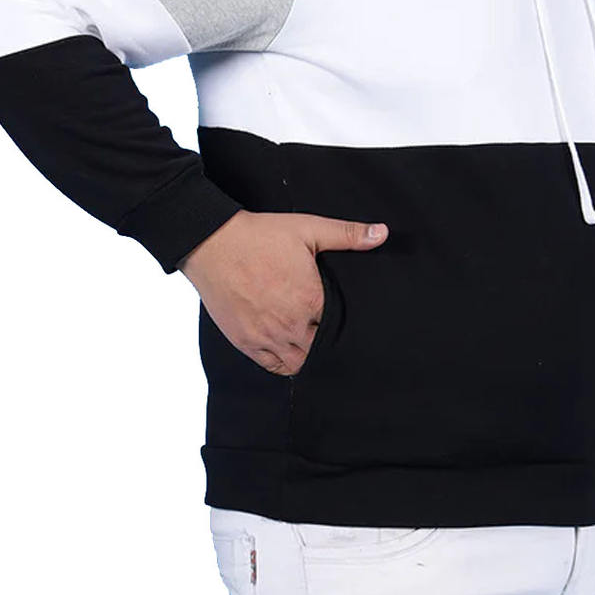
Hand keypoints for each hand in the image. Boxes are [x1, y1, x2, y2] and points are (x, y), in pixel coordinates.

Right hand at [177, 210, 388, 375]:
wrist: (212, 242)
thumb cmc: (260, 235)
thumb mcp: (309, 228)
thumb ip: (347, 234)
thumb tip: (382, 233)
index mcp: (310, 299)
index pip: (339, 324)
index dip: (345, 321)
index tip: (343, 314)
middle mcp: (290, 324)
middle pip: (322, 347)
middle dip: (328, 339)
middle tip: (330, 329)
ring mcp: (265, 336)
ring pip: (299, 362)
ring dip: (308, 353)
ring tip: (311, 339)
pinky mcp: (245, 341)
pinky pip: (272, 366)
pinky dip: (284, 361)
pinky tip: (290, 349)